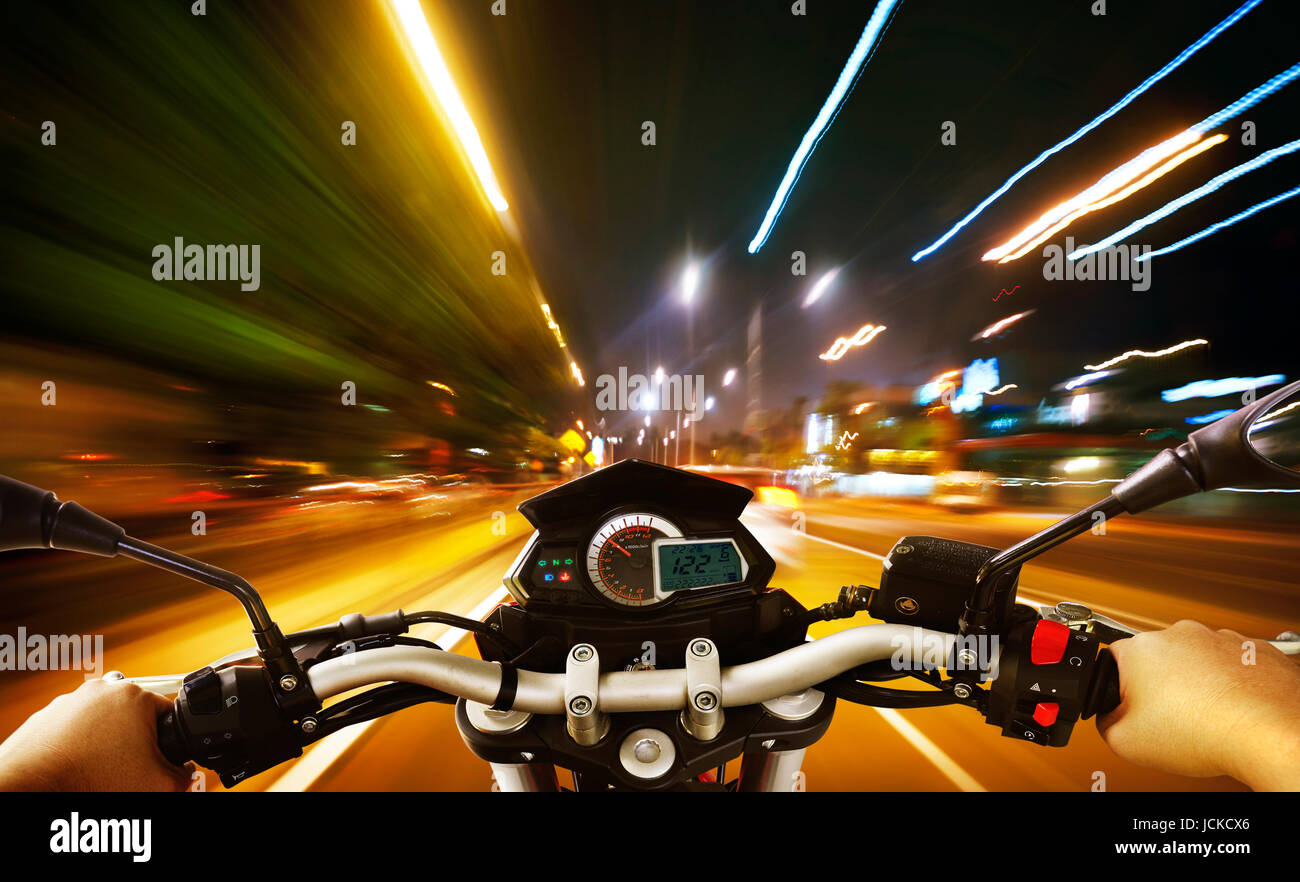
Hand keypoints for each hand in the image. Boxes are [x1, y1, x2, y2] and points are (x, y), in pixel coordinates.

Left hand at [0, 678, 193, 791]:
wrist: (32, 788)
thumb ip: (183, 775)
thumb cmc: (90, 782)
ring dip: (106, 743)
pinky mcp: (45, 717)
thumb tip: (184, 772)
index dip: (168, 740)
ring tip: (100, 771)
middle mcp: (101, 691)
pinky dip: (77, 746)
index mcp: (134, 696)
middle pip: (134, 716)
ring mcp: (70, 702)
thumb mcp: (156, 783)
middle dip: (135, 741)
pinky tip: (77, 769)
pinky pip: (73, 730)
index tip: (158, 759)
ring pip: (102, 723)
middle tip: (129, 768)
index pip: (168, 712)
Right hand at [1099, 620, 1299, 790]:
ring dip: (1196, 682)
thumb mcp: (1124, 741)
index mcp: (1141, 648)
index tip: (1133, 708)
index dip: (1119, 688)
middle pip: (1156, 658)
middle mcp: (1179, 634)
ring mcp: (1218, 638)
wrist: (1266, 734)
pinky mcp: (1251, 648)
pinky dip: (1229, 682)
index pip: (1112, 659)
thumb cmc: (1205, 732)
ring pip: (1195, 659)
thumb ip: (1104, 721)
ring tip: (1204, 715)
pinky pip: (1230, 664)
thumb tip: (1110, 715)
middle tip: (1169, 716)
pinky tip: (1229, 707)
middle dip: (1159, 684)